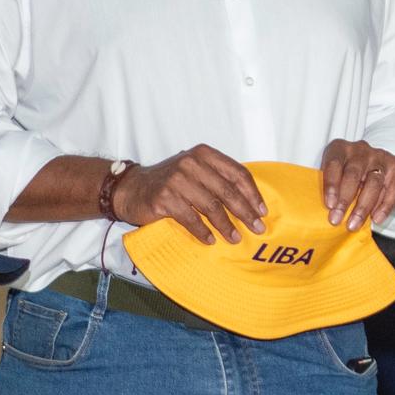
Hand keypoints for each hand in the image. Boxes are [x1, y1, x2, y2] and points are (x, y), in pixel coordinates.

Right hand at [115, 145, 266, 244]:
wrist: (131, 189)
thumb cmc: (170, 182)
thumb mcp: (195, 171)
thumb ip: (219, 179)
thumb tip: (251, 202)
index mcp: (204, 154)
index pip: (237, 173)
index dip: (252, 193)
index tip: (262, 211)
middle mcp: (191, 163)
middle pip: (227, 191)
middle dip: (245, 212)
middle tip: (257, 228)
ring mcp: (177, 180)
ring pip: (211, 206)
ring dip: (226, 225)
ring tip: (235, 238)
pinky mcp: (164, 198)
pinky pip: (191, 219)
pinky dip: (203, 231)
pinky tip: (210, 240)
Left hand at [320, 140, 394, 229]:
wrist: (376, 164)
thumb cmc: (348, 172)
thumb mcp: (335, 172)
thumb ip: (330, 185)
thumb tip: (320, 211)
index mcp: (341, 148)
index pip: (334, 164)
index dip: (331, 185)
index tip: (329, 205)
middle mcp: (361, 150)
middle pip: (353, 174)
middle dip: (345, 200)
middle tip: (337, 219)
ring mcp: (380, 158)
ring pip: (373, 183)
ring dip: (363, 207)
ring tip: (353, 224)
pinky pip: (392, 189)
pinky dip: (384, 206)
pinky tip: (376, 219)